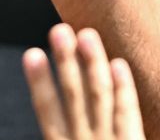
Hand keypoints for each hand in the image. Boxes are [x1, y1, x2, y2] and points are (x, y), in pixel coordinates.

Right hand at [25, 24, 146, 139]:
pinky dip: (124, 88)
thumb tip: (54, 111)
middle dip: (66, 61)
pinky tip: (118, 63)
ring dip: (93, 63)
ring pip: (100, 95)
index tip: (32, 53)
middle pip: (73, 95)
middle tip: (59, 30)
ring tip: (86, 34)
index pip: (46, 110)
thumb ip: (66, 130)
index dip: (39, 81)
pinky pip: (128, 113)